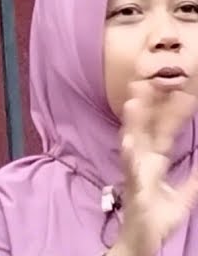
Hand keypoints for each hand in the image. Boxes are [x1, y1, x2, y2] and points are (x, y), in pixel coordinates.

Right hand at [110, 78, 197, 255]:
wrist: (141, 243)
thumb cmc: (156, 219)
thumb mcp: (183, 197)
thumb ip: (194, 179)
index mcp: (154, 162)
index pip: (164, 132)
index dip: (173, 113)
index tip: (183, 93)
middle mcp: (142, 163)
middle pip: (144, 130)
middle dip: (145, 106)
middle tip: (145, 81)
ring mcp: (136, 174)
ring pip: (133, 143)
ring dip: (132, 123)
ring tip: (133, 102)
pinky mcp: (135, 190)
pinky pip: (132, 171)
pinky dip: (129, 156)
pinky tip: (129, 142)